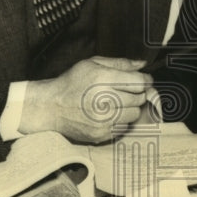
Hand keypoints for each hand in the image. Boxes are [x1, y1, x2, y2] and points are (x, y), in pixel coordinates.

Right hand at [19, 56, 153, 143]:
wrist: (51, 107)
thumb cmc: (72, 82)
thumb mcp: (92, 64)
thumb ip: (120, 63)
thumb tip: (142, 64)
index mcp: (103, 79)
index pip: (139, 82)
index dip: (144, 80)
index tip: (142, 80)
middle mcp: (104, 100)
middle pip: (139, 98)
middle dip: (136, 93)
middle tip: (125, 91)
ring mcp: (103, 120)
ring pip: (134, 114)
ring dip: (130, 108)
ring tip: (116, 102)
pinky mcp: (102, 134)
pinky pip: (123, 127)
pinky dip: (120, 120)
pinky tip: (108, 114)